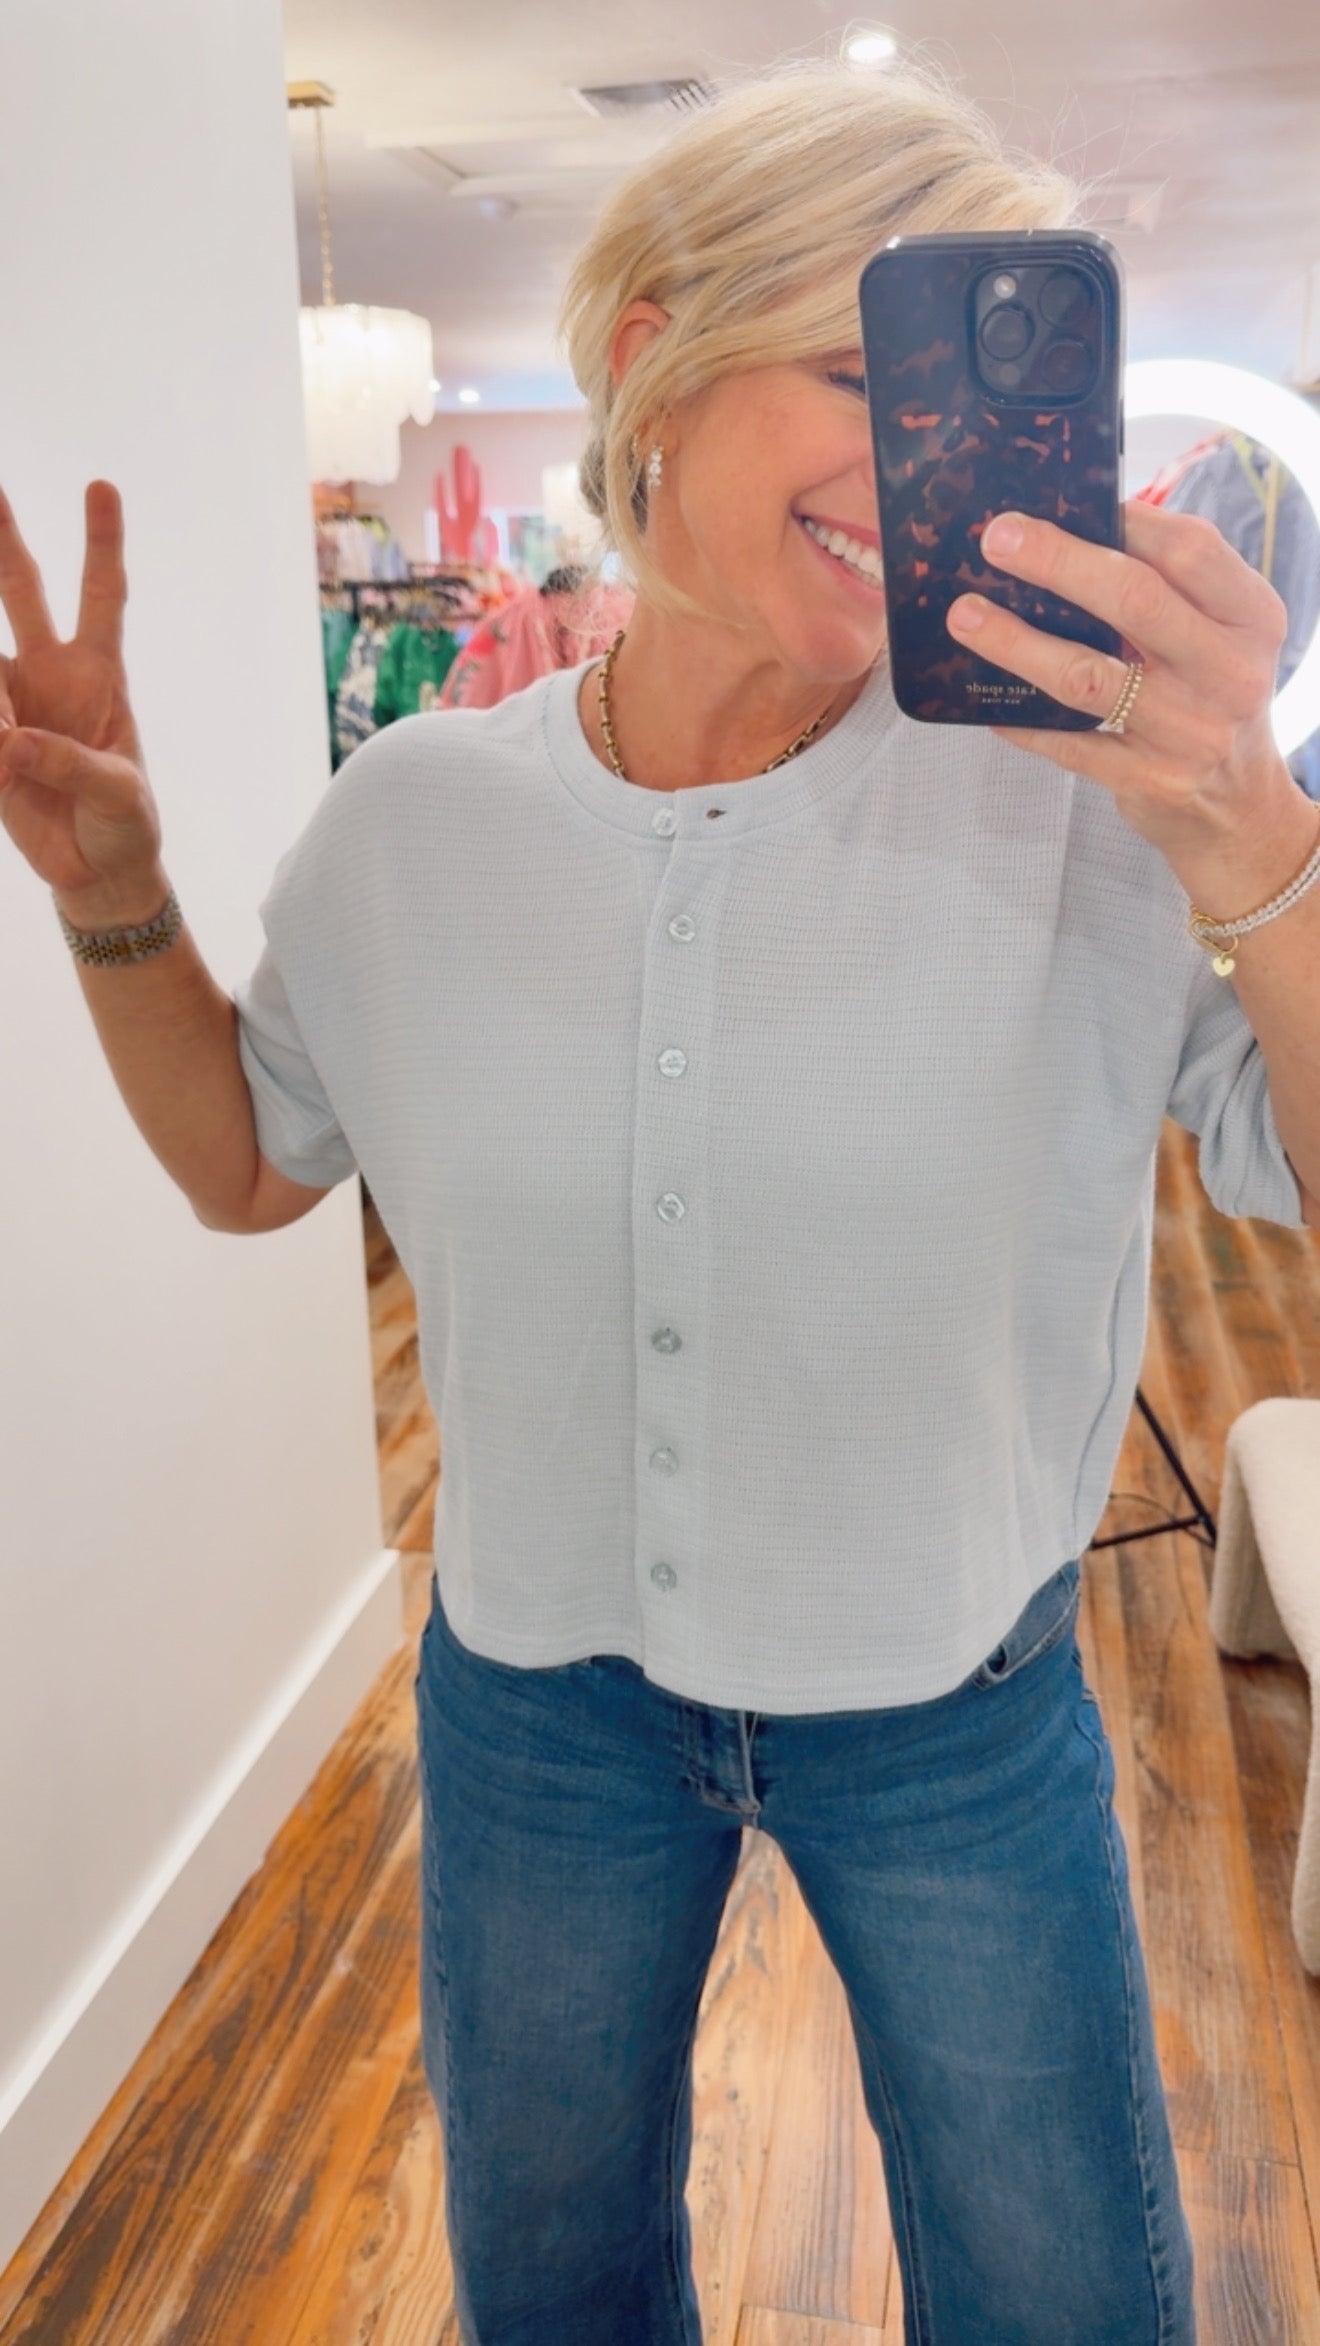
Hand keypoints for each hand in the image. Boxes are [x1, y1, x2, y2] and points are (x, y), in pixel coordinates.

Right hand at [0, 480, 167, 917]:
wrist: (94, 870)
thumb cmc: (124, 825)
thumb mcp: (119, 795)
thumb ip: (72, 765)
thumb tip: (12, 742)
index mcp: (99, 675)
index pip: (102, 596)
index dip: (101, 543)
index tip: (101, 487)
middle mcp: (49, 673)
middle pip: (20, 592)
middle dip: (4, 541)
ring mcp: (11, 701)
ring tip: (10, 766)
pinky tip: (4, 775)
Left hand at [945, 499, 1297, 880]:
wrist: (1240, 809)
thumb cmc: (1213, 700)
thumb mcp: (1221, 638)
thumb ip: (1171, 590)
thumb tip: (1074, 533)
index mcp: (1251, 618)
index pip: (1189, 550)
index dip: (1123, 520)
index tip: (1059, 502)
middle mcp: (1228, 671)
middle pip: (1135, 600)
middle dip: (1057, 562)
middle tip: (996, 540)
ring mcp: (1190, 732)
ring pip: (1089, 676)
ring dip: (1017, 642)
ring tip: (965, 616)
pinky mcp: (1150, 781)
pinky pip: (1069, 743)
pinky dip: (1023, 721)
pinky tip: (985, 703)